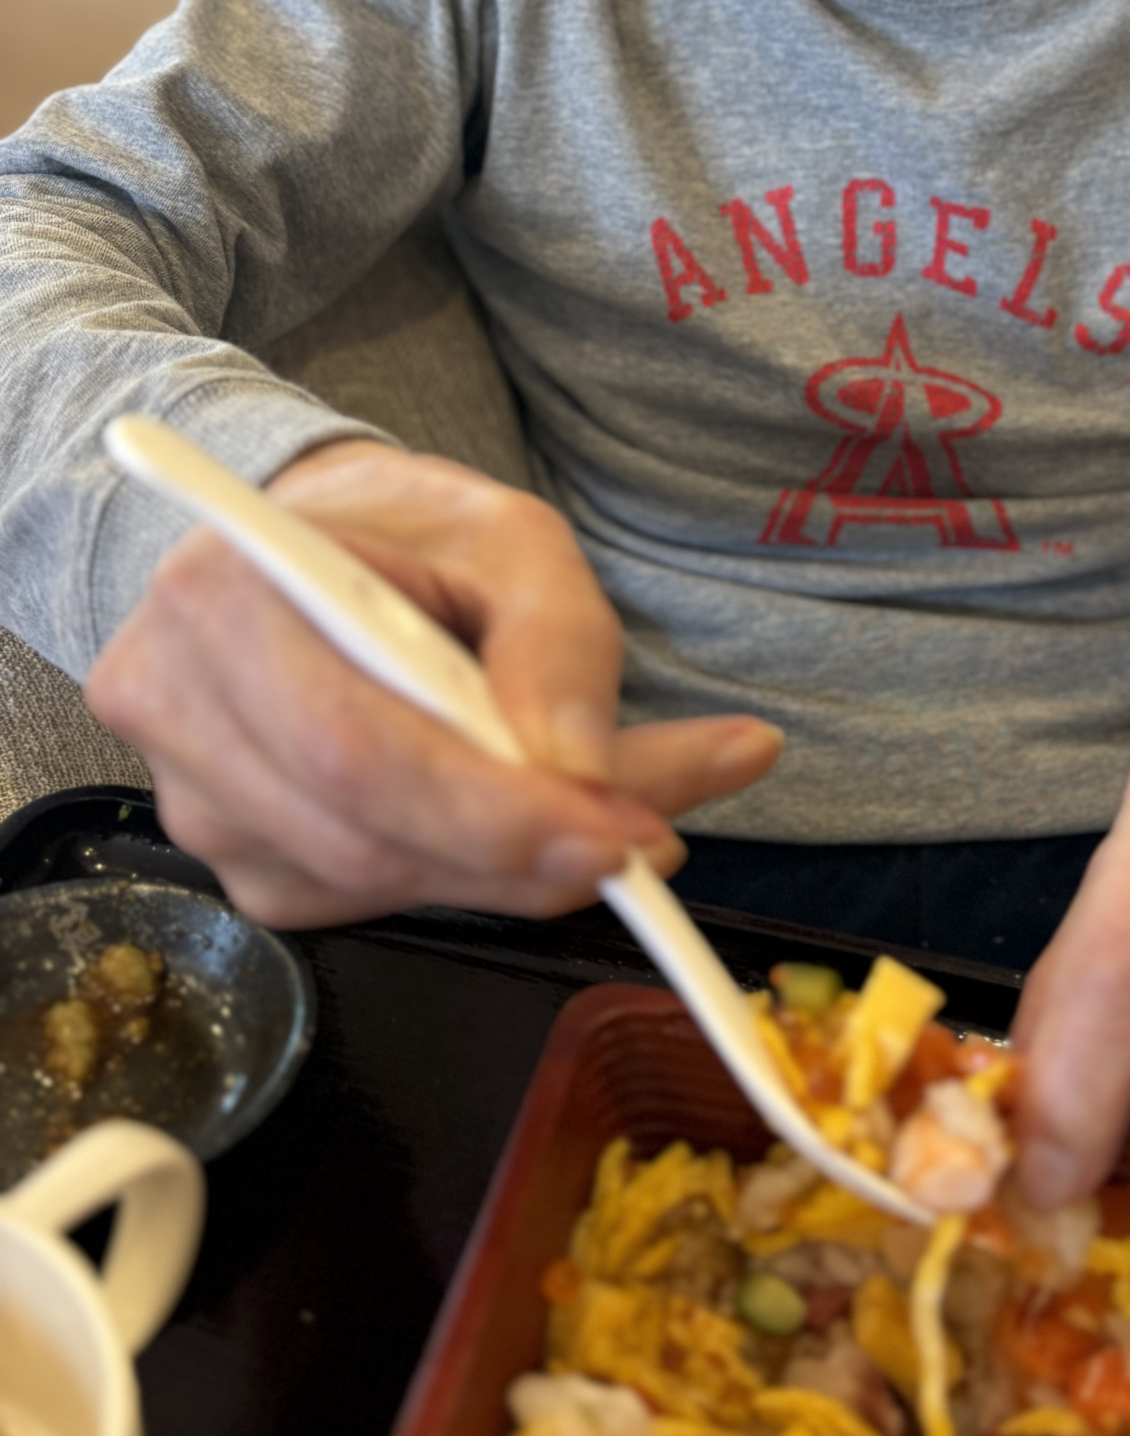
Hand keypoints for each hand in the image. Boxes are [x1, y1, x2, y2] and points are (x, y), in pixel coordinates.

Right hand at [86, 439, 781, 928]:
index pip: (353, 745)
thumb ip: (557, 643)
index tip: (615, 833)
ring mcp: (194, 798)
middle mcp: (176, 704)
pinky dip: (466, 880)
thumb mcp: (515, 541)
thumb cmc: (413, 534)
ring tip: (613, 820)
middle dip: (517, 854)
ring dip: (506, 874)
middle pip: (358, 834)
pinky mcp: (238, 858)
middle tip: (646, 843)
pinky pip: (363, 901)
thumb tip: (582, 772)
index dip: (486, 811)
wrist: (323, 549)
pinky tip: (520, 830)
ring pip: (369, 883)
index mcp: (223, 593)